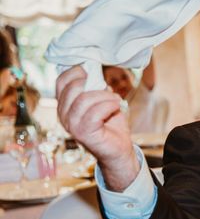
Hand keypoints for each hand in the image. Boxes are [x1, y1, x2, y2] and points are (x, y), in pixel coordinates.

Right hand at [56, 66, 138, 190]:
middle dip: (95, 85)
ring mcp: (72, 126)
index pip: (61, 81)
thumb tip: (94, 69)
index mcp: (65, 104)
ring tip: (115, 100)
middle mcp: (64, 115)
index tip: (93, 73)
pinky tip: (116, 107)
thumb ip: (95, 86)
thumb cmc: (110, 123)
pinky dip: (109, 106)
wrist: (119, 148)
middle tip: (109, 92)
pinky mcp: (84, 133)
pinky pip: (94, 113)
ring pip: (84, 99)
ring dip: (105, 96)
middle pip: (72, 88)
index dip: (76, 72)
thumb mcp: (101, 99)